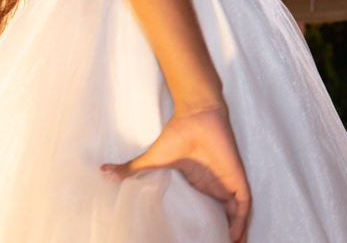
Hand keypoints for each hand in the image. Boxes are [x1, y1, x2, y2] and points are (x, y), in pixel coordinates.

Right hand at [102, 105, 251, 241]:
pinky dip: (242, 218)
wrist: (196, 115)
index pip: (213, 207)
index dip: (214, 224)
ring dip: (239, 229)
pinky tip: (237, 235)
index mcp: (201, 181)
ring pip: (239, 210)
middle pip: (229, 212)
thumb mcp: (151, 159)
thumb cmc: (177, 134)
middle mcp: (216, 183)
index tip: (208, 240)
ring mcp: (227, 179)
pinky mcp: (234, 175)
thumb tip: (102, 171)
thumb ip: (130, 169)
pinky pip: (244, 201)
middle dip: (230, 231)